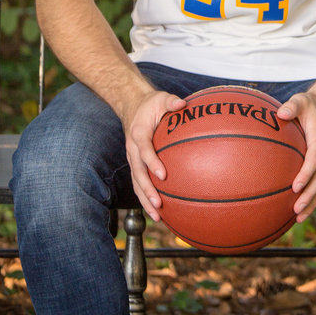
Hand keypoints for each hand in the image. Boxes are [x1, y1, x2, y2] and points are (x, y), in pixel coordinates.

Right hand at [123, 89, 185, 220]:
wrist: (132, 106)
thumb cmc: (151, 104)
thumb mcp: (161, 98)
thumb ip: (171, 101)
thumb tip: (183, 103)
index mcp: (138, 132)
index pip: (144, 150)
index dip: (152, 162)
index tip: (163, 175)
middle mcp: (132, 148)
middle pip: (137, 172)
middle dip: (147, 189)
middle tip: (159, 203)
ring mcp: (132, 158)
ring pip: (136, 182)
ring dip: (145, 199)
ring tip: (157, 216)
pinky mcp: (135, 164)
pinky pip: (139, 183)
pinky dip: (146, 197)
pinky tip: (158, 211)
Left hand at [276, 90, 315, 222]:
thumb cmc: (310, 104)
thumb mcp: (301, 100)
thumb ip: (292, 106)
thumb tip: (280, 113)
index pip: (314, 161)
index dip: (306, 175)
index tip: (295, 186)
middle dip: (309, 196)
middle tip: (295, 210)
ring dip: (311, 202)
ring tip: (298, 217)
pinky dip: (312, 198)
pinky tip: (300, 209)